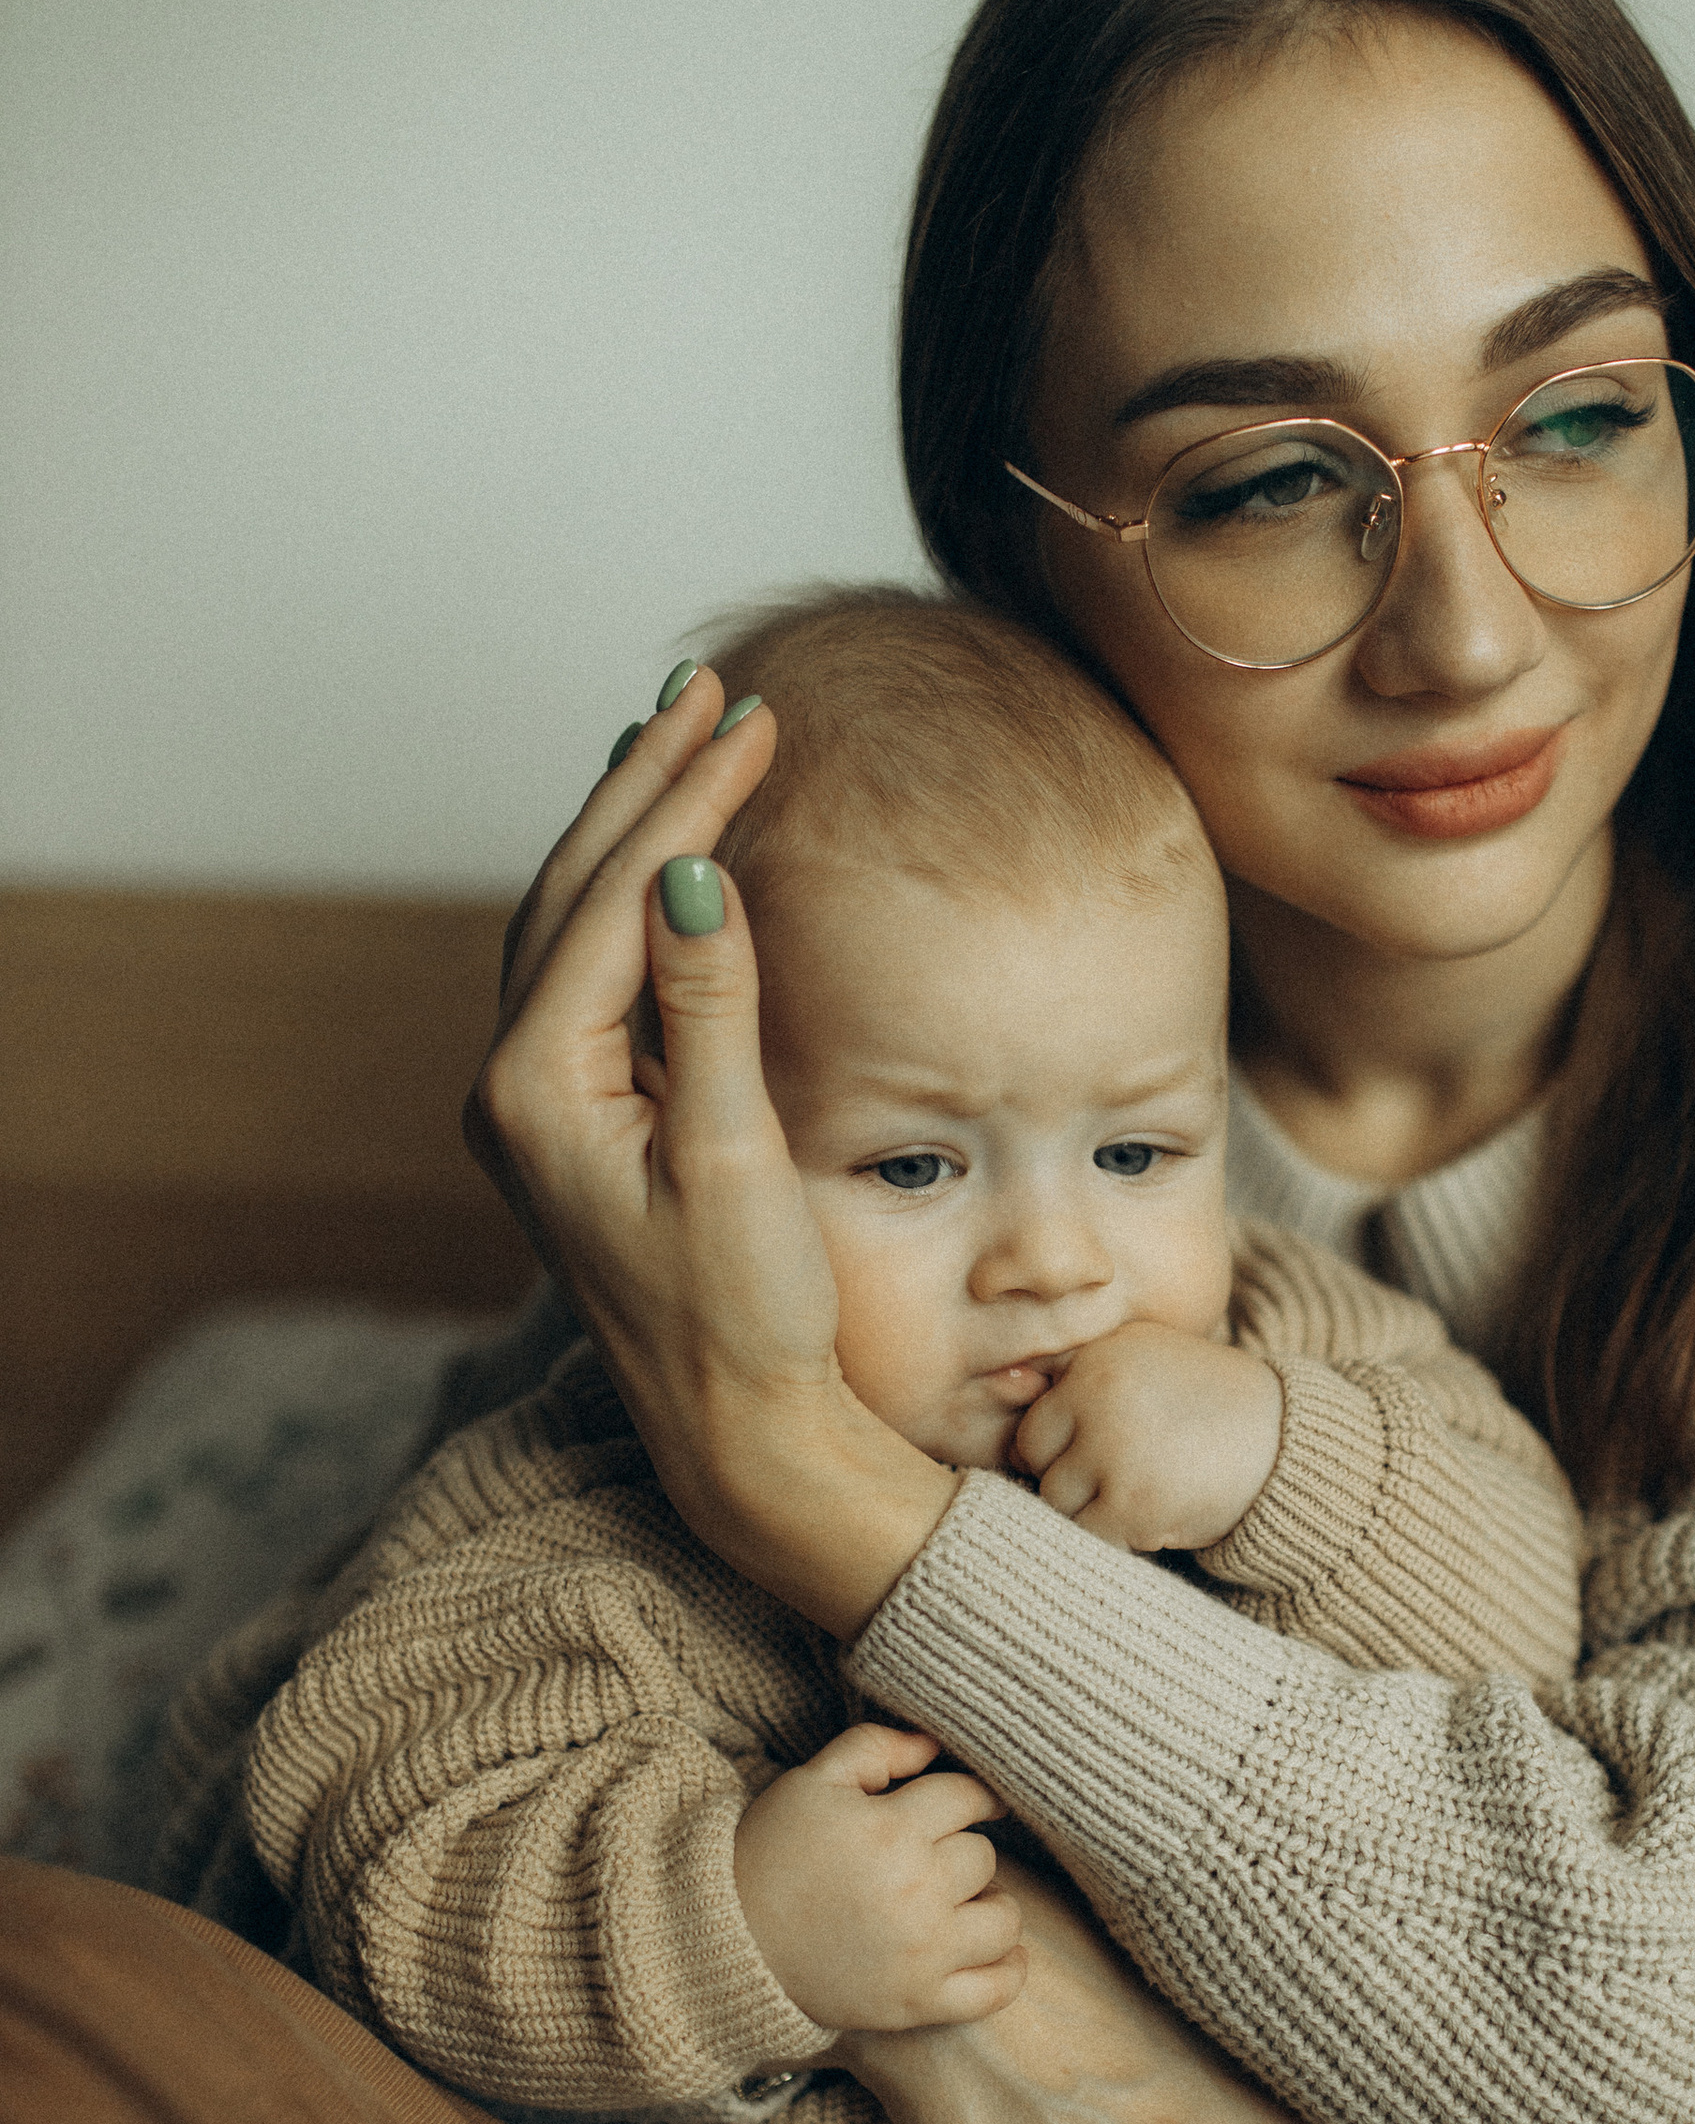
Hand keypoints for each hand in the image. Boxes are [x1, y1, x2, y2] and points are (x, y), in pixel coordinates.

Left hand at [466, 668, 953, 1636]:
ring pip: (572, 924)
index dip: (681, 804)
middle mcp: (513, 1087)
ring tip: (682, 736)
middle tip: (712, 692)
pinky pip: (592, 973)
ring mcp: (538, 1103)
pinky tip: (664, 856)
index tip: (752, 723)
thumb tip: (687, 876)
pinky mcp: (578, 1119)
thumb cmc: (742, 1318)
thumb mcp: (735, 1159)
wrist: (733, 1432)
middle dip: (643, 786)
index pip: (608, 905)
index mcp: (534, 1091)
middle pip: (570, 894)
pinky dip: (630, 896)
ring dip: (629, 828)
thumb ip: (708, 1010)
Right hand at [732, 1723, 1025, 2033]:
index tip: (961, 1805)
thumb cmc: (770, 1855)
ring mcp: (922, 1954)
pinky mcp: (918, 2003)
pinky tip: (996, 1951)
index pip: (967, 1798)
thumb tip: (934, 1744)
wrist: (726, 1945)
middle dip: (959, 1850)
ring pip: (1005, 1918)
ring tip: (956, 1902)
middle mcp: (916, 1891)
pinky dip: (1008, 1970)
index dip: (968, 1795)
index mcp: (890, 1830)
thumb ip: (874, 1747)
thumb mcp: (810, 1782)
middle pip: (983, 1857)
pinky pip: (997, 1989)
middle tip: (927, 1858)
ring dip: (988, 1905)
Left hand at [1013, 1323, 1284, 1552]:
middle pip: (1036, 1463)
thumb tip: (1000, 1387)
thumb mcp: (1146, 1361)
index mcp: (1097, 1360)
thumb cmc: (1211, 1405)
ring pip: (1056, 1503)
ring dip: (1091, 1512)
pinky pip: (1090, 1535)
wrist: (1287, 1443)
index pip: (1034, 1424)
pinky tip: (1156, 1516)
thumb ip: (1081, 1374)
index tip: (1098, 1459)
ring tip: (1140, 1496)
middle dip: (1070, 1480)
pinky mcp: (1132, 1502)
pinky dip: (1118, 1537)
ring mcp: (1113, 1450)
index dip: (1060, 1451)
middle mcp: (1097, 1397)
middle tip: (1121, 1481)